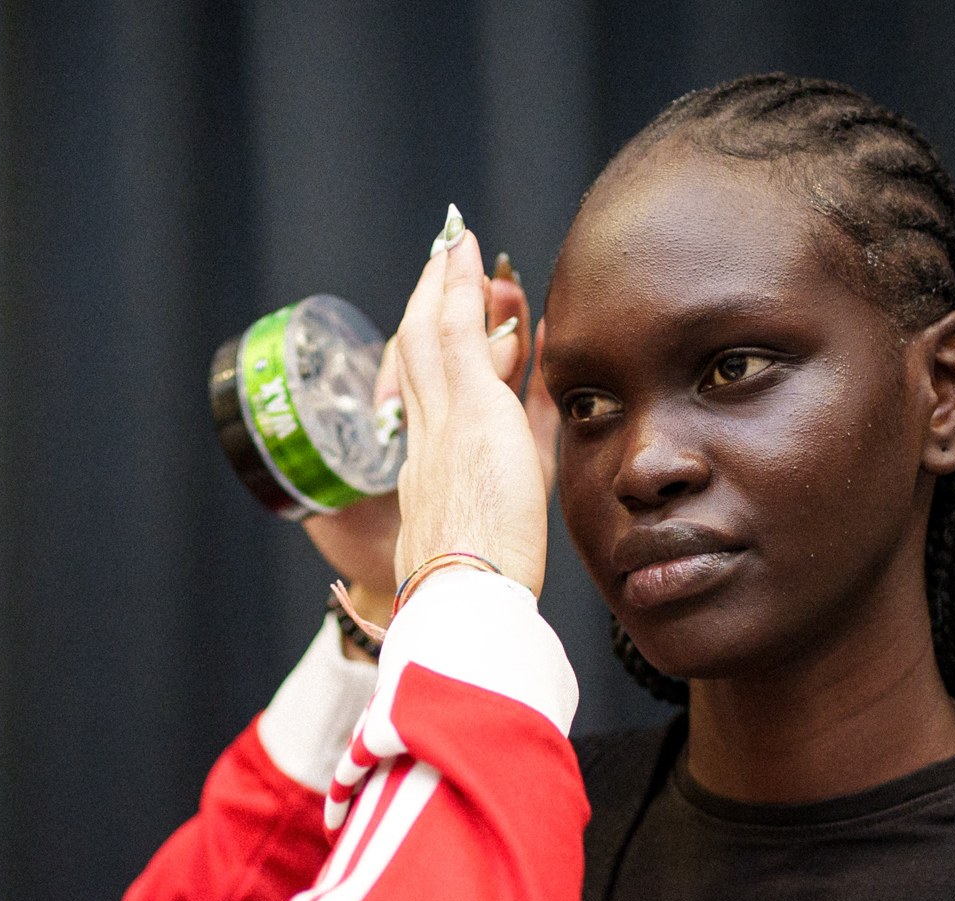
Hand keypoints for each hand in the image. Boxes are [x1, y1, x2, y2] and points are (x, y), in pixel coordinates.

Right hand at [388, 219, 548, 596]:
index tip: (460, 340)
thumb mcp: (503, 545)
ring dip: (441, 286)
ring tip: (452, 244)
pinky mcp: (468, 411)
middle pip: (418, 364)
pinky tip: (465, 251)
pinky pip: (455, 333)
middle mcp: (424, 449)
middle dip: (429, 313)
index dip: (442, 369)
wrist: (464, 602)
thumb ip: (518, 502)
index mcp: (431, 486)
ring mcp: (442, 426)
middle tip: (441, 269)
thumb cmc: (482, 598)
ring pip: (429, 339)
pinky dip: (458, 287)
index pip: (434, 411)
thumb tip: (536, 464)